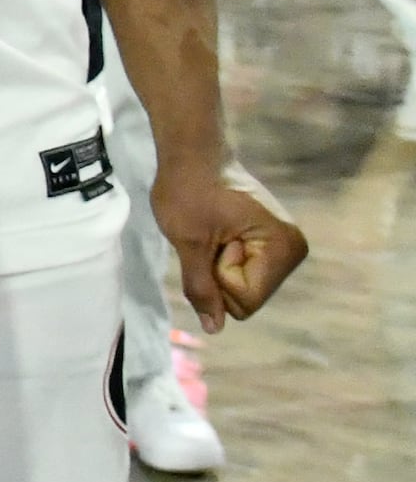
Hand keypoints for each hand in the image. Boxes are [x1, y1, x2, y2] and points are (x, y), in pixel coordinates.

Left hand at [151, 150, 305, 328]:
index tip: (214, 239)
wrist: (192, 153)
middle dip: (218, 272)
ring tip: (214, 229)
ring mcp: (284, 247)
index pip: (244, 302)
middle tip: (211, 232)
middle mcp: (294, 250)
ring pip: (242, 287)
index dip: (217, 277)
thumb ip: (202, 288)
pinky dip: (223, 257)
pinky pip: (241, 271)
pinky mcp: (270, 243)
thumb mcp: (188, 242)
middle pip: (246, 298)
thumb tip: (215, 329)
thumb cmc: (188, 189)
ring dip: (218, 265)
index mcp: (284, 248)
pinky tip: (219, 230)